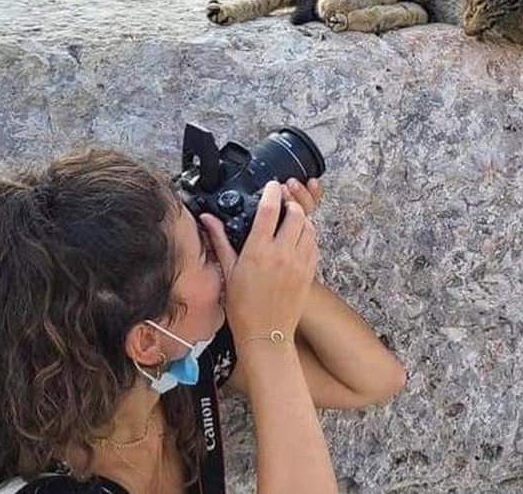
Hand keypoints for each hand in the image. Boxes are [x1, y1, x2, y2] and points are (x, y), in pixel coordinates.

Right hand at [201, 181, 317, 343]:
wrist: (266, 336)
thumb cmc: (243, 308)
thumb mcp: (228, 272)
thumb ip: (220, 241)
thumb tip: (207, 219)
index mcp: (259, 251)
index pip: (270, 209)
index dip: (272, 192)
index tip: (271, 186)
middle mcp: (282, 253)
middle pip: (295, 213)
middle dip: (289, 203)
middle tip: (281, 203)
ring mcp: (299, 262)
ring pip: (308, 226)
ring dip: (301, 218)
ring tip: (290, 219)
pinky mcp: (310, 272)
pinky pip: (315, 244)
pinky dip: (309, 235)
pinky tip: (298, 238)